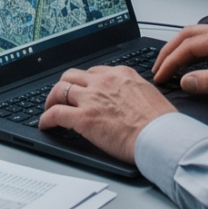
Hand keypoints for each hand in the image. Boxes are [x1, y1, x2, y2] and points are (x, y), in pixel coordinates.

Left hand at [39, 65, 173, 160]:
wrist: (161, 137)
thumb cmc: (162, 123)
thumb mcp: (150, 95)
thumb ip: (134, 92)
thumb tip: (129, 99)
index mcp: (122, 74)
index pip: (95, 71)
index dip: (85, 82)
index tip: (83, 89)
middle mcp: (104, 81)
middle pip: (73, 75)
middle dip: (64, 85)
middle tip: (61, 96)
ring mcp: (91, 98)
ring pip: (60, 90)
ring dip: (52, 99)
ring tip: (49, 108)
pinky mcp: (83, 118)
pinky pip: (55, 113)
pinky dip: (46, 119)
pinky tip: (46, 125)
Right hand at [150, 24, 207, 101]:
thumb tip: (186, 81)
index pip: (189, 46)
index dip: (171, 61)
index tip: (161, 75)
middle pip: (188, 34)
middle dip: (168, 50)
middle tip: (157, 67)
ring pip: (196, 35)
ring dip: (179, 47)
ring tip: (168, 63)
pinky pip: (206, 39)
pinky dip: (191, 48)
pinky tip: (190, 60)